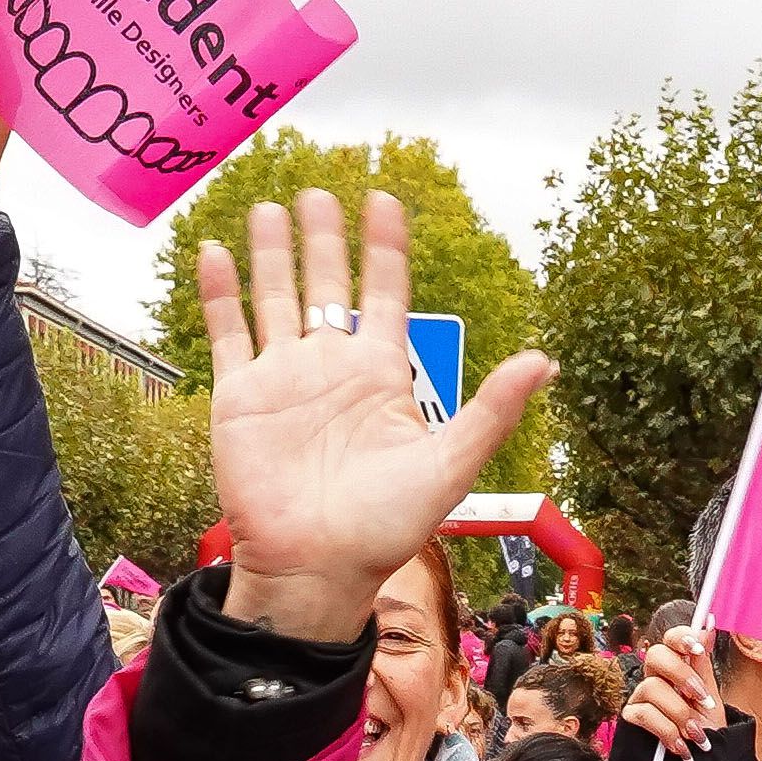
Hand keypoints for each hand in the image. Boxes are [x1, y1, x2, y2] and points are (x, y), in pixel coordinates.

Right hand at [194, 187, 552, 643]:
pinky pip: (228, 334)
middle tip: (318, 190)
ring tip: (268, 206)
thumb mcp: (450, 466)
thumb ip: (492, 410)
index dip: (385, 247)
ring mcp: (283, 378)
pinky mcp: (240, 397)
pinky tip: (216, 253)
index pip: (384, 293)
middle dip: (323, 237)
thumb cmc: (382, 530)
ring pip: (275, 297)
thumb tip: (545, 362)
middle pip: (326, 284)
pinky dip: (221, 294)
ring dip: (272, 253)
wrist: (314, 570)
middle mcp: (331, 368)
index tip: (383, 199)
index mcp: (380, 376)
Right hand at [622, 624, 726, 760]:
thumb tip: (709, 624)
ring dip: (679, 712)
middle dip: (682, 675)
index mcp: (678, 667)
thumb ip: (703, 664)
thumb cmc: (704, 728)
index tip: (697, 647)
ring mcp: (642, 696)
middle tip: (702, 698)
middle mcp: (657, 676)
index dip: (681, 637)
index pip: (671, 639)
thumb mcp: (710, 697)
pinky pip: (643, 714)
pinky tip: (681, 745)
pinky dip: (667, 731)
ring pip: (651, 687)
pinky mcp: (631, 717)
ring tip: (696, 734)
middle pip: (655, 654)